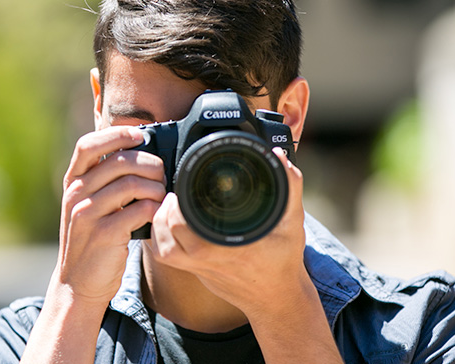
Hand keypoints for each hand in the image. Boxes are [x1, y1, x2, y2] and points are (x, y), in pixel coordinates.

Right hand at [52, 125, 166, 305]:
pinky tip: (156, 214)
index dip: (116, 134)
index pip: (88, 145)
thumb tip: (142, 153)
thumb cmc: (92, 240)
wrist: (78, 284)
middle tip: (161, 175)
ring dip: (155, 187)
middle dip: (149, 164)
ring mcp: (87, 214)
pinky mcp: (103, 234)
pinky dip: (154, 209)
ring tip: (160, 197)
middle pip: (119, 161)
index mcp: (73, 182)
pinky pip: (138, 210)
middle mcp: (76, 194)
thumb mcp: (89, 205)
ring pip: (132, 184)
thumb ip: (105, 181)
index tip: (140, 136)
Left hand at [146, 147, 309, 317]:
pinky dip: (161, 239)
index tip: (186, 185)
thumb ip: (290, 186)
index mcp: (230, 247)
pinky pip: (166, 257)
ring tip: (170, 203)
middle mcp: (210, 260)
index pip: (189, 224)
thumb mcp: (293, 221)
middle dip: (168, 208)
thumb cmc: (285, 260)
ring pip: (163, 248)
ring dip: (161, 223)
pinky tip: (169, 223)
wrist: (277, 299)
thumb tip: (278, 155)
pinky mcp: (195, 273)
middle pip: (171, 233)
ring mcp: (200, 269)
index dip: (181, 203)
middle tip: (176, 190)